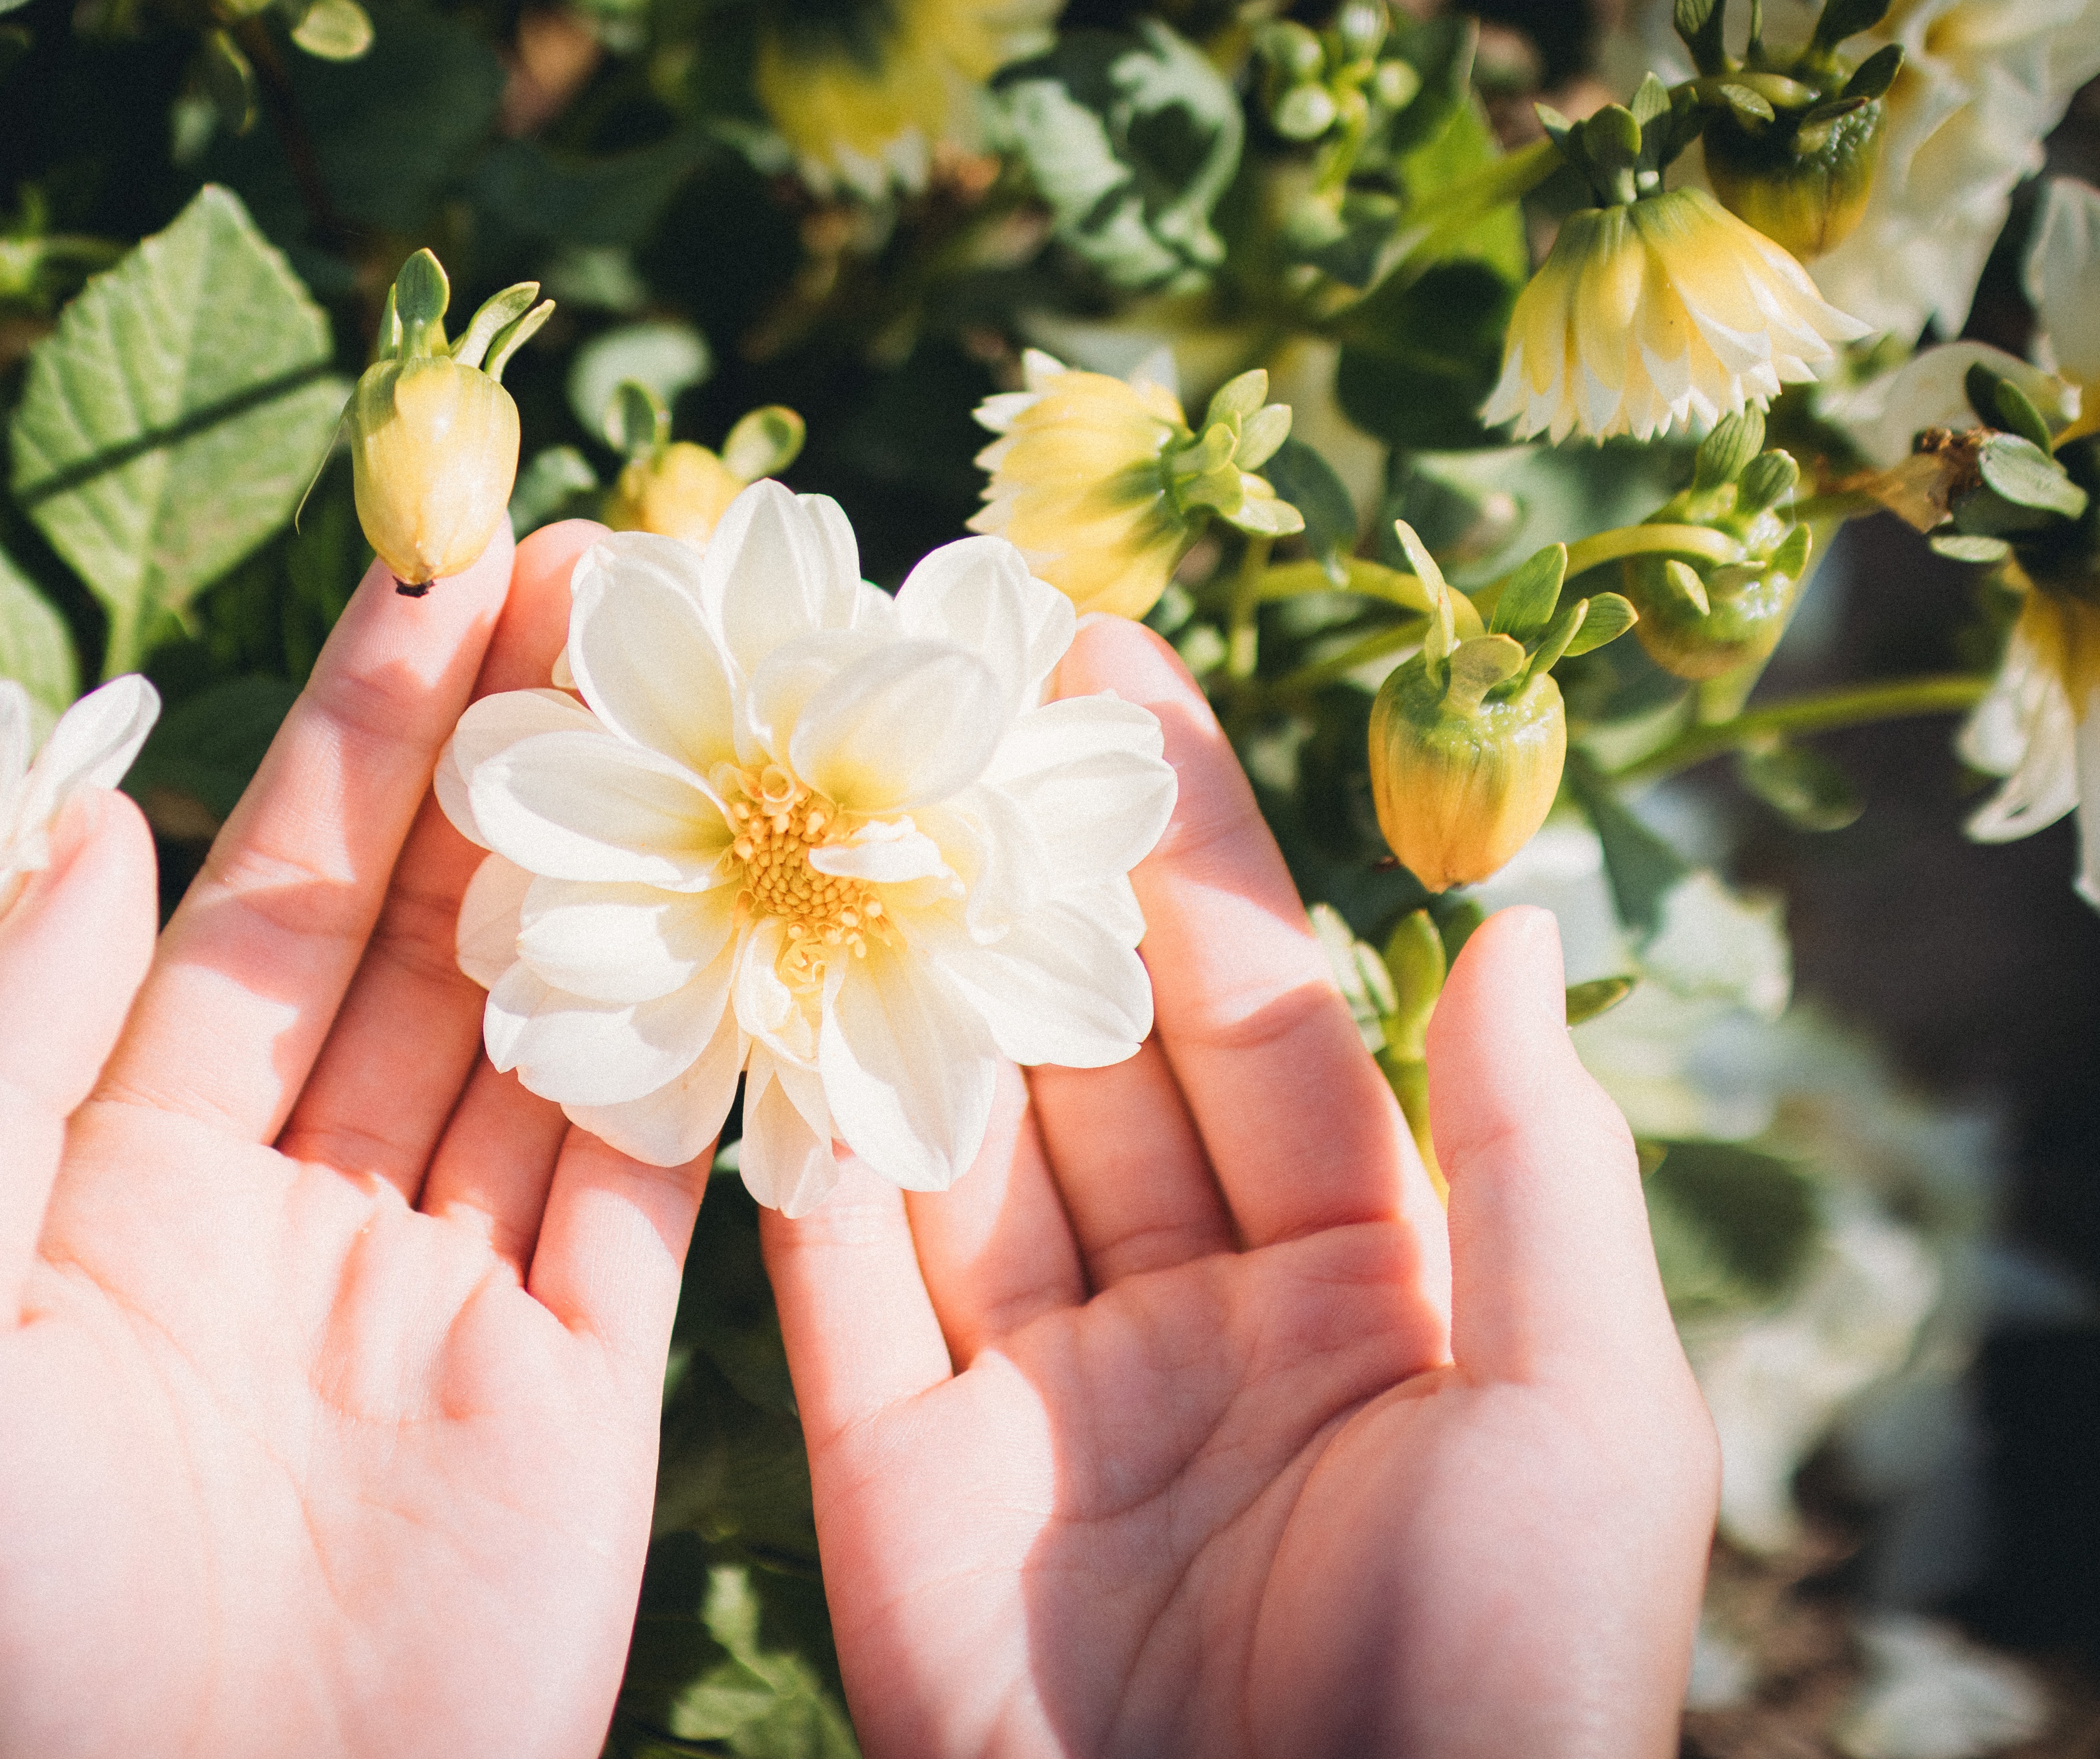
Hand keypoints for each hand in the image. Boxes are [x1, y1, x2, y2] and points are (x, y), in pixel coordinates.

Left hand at [0, 523, 706, 1758]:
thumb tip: (107, 831)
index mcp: (117, 1186)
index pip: (261, 903)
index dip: (355, 731)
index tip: (440, 561)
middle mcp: (294, 1214)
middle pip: (426, 937)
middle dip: (515, 755)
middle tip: (614, 569)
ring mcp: (449, 1297)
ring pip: (555, 1031)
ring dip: (627, 862)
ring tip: (705, 683)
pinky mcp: (580, 1391)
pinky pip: (653, 1190)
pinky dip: (706, 1053)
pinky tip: (759, 901)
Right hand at [763, 616, 1719, 1758]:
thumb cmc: (1504, 1671)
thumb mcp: (1589, 1400)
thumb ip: (1537, 1157)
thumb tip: (1514, 927)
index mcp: (1365, 1280)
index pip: (1250, 1008)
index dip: (1176, 838)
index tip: (1100, 669)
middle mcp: (1189, 1312)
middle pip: (1082, 1050)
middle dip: (1008, 872)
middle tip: (926, 688)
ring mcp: (1032, 1391)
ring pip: (943, 1141)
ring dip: (882, 975)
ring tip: (810, 794)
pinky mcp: (898, 1474)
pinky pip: (832, 1287)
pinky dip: (787, 1154)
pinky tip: (739, 997)